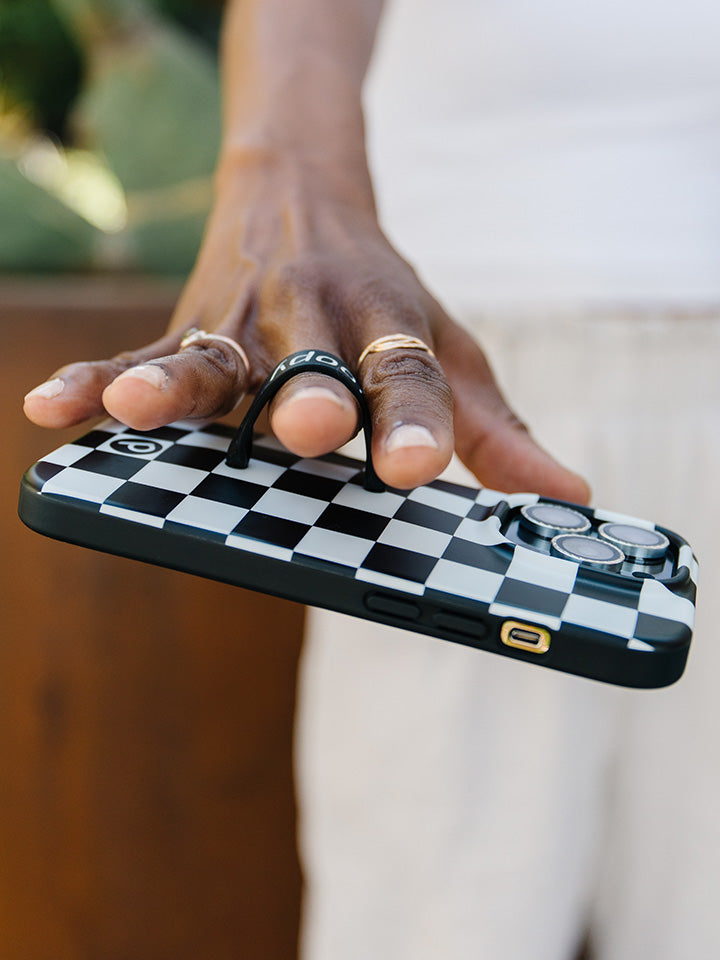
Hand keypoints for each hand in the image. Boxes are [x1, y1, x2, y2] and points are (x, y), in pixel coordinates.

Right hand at [24, 151, 588, 501]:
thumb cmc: (381, 298)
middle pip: (309, 362)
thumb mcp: (447, 349)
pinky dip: (96, 381)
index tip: (417, 468)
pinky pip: (139, 355)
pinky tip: (54, 409)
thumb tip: (569, 497)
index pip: (407, 376)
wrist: (304, 195)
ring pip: (210, 355)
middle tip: (307, 427)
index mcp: (386, 328)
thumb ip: (493, 428)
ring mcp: (243, 323)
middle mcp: (314, 322)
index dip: (415, 422)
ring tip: (144, 410)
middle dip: (306, 397)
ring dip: (179, 383)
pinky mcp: (188, 326)